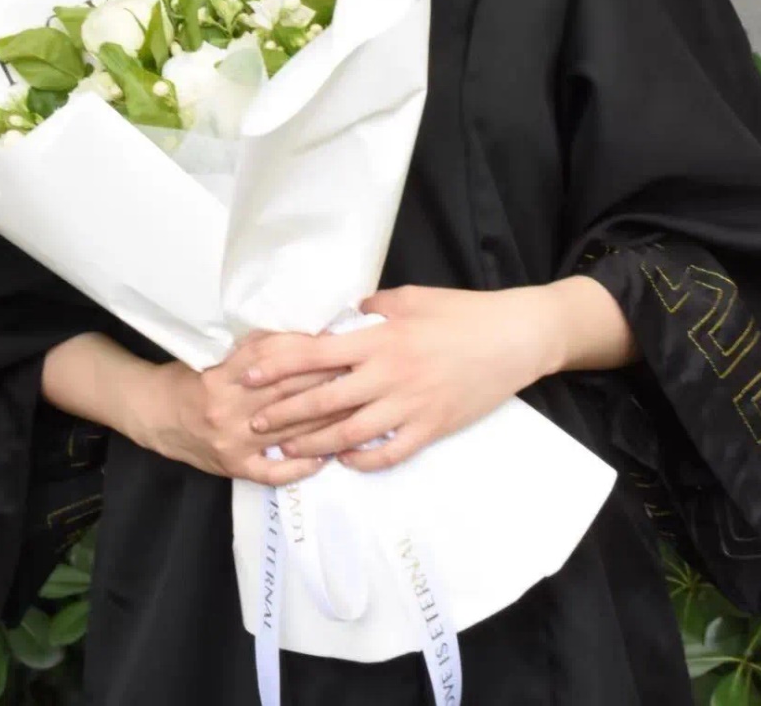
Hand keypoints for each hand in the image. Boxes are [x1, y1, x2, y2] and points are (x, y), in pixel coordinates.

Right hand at [130, 354, 343, 484]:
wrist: (154, 414)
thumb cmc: (189, 377)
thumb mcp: (214, 354)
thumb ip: (252, 349)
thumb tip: (299, 334)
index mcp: (224, 376)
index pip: (275, 364)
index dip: (309, 356)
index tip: (340, 347)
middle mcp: (229, 409)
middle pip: (287, 396)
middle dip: (327, 384)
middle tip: (360, 374)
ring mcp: (234, 442)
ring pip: (288, 434)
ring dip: (324, 424)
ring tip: (357, 413)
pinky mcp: (235, 467)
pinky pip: (273, 473)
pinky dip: (301, 467)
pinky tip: (326, 458)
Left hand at [233, 283, 568, 472]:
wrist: (514, 338)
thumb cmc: (461, 311)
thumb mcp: (409, 297)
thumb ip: (370, 308)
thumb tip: (339, 314)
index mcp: (379, 338)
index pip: (313, 354)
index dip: (275, 366)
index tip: (246, 376)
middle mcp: (388, 375)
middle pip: (323, 400)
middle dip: (283, 414)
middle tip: (253, 423)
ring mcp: (410, 406)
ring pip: (349, 433)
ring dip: (313, 444)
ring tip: (286, 450)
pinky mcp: (432, 428)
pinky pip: (389, 453)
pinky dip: (362, 461)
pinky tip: (343, 462)